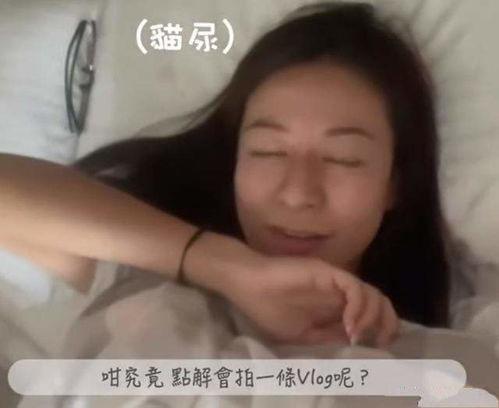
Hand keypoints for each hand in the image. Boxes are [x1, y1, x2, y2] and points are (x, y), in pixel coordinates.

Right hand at [225, 255, 399, 346]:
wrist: (247, 285)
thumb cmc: (268, 308)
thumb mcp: (300, 333)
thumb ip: (327, 335)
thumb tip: (353, 340)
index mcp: (334, 305)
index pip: (371, 312)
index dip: (382, 328)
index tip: (379, 347)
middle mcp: (340, 292)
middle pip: (379, 301)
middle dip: (387, 322)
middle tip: (380, 341)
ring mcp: (335, 281)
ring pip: (372, 293)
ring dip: (372, 317)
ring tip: (357, 334)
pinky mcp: (328, 273)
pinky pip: (354, 287)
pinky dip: (358, 307)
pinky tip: (348, 325)